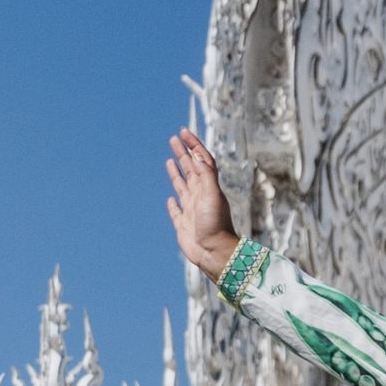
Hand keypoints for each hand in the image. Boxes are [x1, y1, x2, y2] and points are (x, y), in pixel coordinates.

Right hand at [167, 129, 240, 279]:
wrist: (214, 253)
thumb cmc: (216, 225)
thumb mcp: (212, 195)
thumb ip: (206, 175)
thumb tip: (198, 155)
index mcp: (208, 188)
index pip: (201, 161)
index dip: (193, 145)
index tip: (183, 132)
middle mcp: (200, 197)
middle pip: (191, 170)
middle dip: (183, 154)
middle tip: (173, 139)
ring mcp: (192, 211)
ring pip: (183, 187)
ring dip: (177, 172)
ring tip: (170, 159)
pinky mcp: (184, 226)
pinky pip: (177, 212)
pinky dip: (173, 204)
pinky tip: (171, 199)